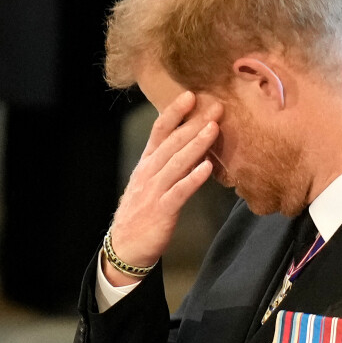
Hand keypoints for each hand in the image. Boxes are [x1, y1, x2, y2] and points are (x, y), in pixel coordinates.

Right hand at [104, 91, 222, 285]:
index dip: (175, 112)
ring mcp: (154, 191)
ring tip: (214, 128)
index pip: (159, 131)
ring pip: (176, 163)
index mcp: (146, 164)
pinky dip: (193, 178)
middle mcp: (149, 173)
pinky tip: (207, 167)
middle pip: (172, 143)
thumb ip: (167, 164)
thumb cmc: (142, 213)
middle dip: (194, 123)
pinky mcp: (162, 210)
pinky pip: (179, 191)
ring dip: (196, 144)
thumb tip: (191, 146)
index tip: (191, 95)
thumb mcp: (150, 183)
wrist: (126, 247)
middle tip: (215, 107)